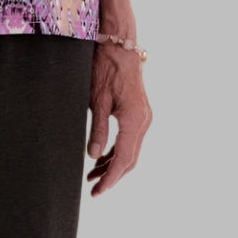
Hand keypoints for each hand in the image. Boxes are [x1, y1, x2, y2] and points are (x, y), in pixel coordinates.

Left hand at [86, 41, 151, 195]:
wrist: (119, 44)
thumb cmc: (106, 67)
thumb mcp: (97, 99)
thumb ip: (97, 129)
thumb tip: (93, 156)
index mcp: (135, 120)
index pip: (124, 159)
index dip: (110, 179)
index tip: (98, 192)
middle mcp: (144, 121)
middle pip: (130, 159)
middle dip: (112, 175)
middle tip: (93, 189)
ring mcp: (144, 117)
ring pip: (131, 150)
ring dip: (114, 164)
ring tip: (93, 176)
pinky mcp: (139, 112)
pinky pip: (130, 139)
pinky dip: (117, 150)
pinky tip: (102, 157)